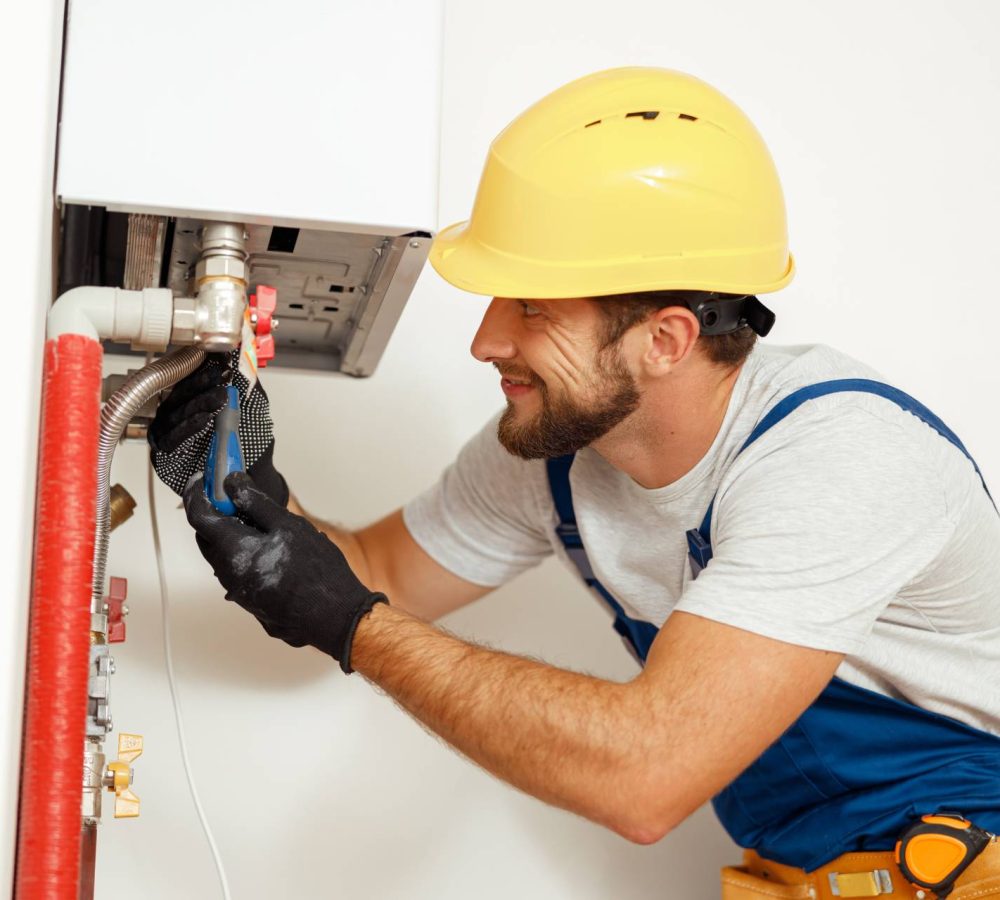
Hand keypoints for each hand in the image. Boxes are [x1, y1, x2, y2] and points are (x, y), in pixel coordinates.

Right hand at [149, 352, 287, 506]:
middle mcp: (177, 413)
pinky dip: (189, 429)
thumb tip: (241, 352)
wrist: (251, 475)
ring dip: (199, 405)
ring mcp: (168, 432)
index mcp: (193, 398)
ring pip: (176, 413)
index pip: (190, 378)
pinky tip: (205, 420)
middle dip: (200, 384)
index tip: (219, 360)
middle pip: (180, 393)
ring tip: (219, 399)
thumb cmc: (251, 441)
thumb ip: (247, 382)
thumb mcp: (254, 407)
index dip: (202, 368)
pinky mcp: (163, 454)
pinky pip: (173, 438)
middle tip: (219, 376)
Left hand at [184, 470, 386, 672]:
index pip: (200, 517)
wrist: (336, 617)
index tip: (202, 480)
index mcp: (236, 552)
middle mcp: (230, 575)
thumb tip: (233, 484)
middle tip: (233, 497)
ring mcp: (238, 592)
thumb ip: (256, 503)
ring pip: (222, 556)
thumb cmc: (319, 575)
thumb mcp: (290, 527)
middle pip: (207, 538)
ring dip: (231, 535)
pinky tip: (269, 549)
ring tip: (259, 523)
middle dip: (215, 514)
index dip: (198, 494)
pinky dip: (243, 554)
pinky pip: (237, 571)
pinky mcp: (250, 602)